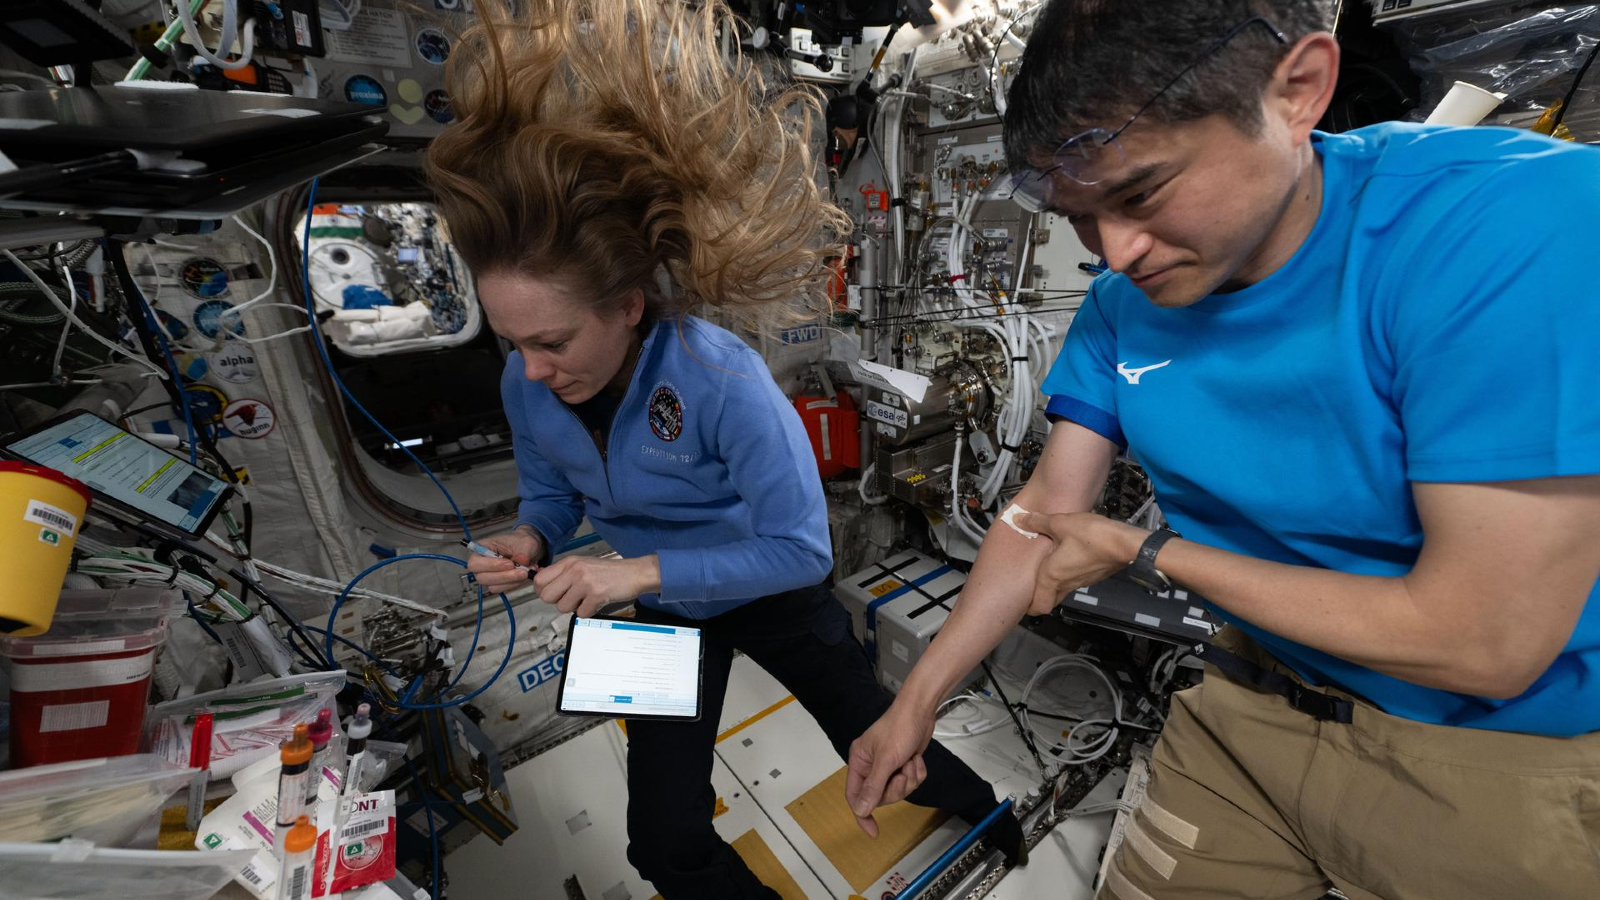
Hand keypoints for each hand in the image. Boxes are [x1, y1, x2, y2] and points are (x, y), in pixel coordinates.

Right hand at [467, 526, 543, 593]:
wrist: (529, 550)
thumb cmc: (521, 542)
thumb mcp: (526, 542)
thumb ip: (523, 551)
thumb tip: (521, 560)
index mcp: (482, 549)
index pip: (474, 563)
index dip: (491, 565)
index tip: (510, 563)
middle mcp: (482, 564)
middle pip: (482, 578)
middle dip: (504, 576)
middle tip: (522, 571)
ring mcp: (489, 576)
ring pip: (493, 586)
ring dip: (510, 581)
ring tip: (526, 572)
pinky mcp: (498, 584)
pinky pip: (503, 589)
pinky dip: (514, 584)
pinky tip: (524, 576)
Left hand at [533, 555, 660, 617]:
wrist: (634, 573)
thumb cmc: (608, 572)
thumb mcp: (582, 565)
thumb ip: (564, 574)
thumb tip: (543, 587)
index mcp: (569, 562)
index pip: (540, 580)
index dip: (542, 591)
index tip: (553, 595)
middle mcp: (575, 570)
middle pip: (547, 596)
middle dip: (557, 602)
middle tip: (570, 599)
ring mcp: (585, 582)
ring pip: (562, 607)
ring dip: (574, 608)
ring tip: (586, 599)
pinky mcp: (597, 595)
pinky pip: (581, 613)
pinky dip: (589, 612)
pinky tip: (597, 602)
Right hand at [845, 703, 934, 837]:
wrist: (920, 711)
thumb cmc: (899, 728)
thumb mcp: (885, 761)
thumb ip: (873, 787)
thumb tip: (861, 810)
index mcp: (859, 762)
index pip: (855, 796)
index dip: (862, 815)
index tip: (873, 832)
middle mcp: (871, 766)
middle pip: (880, 796)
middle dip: (896, 788)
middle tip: (902, 774)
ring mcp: (888, 766)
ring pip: (898, 790)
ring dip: (909, 779)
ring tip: (910, 761)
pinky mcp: (903, 764)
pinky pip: (910, 781)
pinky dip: (917, 772)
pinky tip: (916, 759)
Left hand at [1017, 512, 1146, 614]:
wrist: (1125, 544)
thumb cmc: (1090, 536)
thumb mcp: (1061, 523)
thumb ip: (1038, 522)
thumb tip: (1017, 519)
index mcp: (1052, 577)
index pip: (1039, 606)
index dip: (1029, 607)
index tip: (1022, 599)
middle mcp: (1066, 584)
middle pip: (1050, 601)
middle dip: (1039, 596)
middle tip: (1031, 584)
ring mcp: (1082, 582)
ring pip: (1062, 590)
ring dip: (1054, 585)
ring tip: (1047, 567)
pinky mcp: (1094, 577)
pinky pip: (1075, 581)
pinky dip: (1068, 576)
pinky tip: (1067, 559)